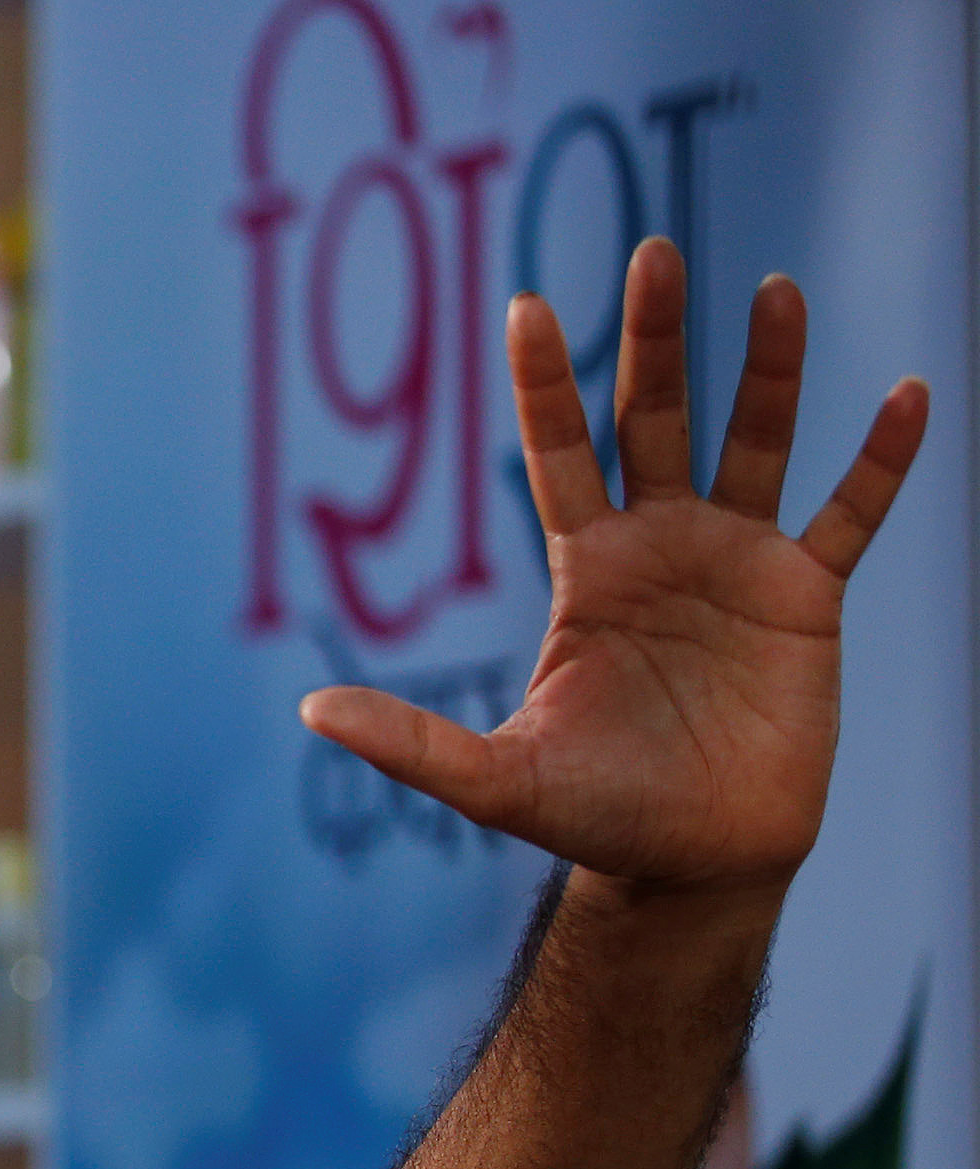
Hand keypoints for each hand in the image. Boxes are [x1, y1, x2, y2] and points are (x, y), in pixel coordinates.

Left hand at [302, 239, 926, 901]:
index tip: (525, 302)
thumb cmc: (594, 816)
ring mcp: (737, 564)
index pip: (560, 454)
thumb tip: (312, 712)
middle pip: (655, 418)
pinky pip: (850, 512)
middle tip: (655, 251)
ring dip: (771, 369)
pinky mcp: (808, 598)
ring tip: (776, 289)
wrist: (693, 863)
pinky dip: (882, 460)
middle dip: (655, 339)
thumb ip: (411, 743)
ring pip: (756, 441)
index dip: (544, 382)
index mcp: (587, 570)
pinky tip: (910, 393)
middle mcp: (660, 547)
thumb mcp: (496, 779)